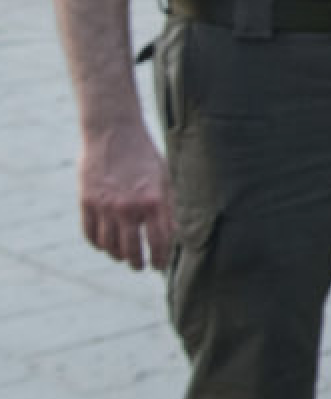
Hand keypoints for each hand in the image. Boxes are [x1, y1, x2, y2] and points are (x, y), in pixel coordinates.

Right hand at [78, 119, 173, 269]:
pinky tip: (105, 244)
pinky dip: (98, 244)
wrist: (114, 132)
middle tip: (141, 266)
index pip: (158, 241)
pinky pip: (90, 234)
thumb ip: (169, 206)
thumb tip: (176, 232)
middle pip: (131, 250)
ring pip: (108, 246)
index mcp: (153, 200)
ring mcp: (105, 206)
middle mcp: (128, 206)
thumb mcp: (165, 177)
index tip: (160, 266)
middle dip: (138, 262)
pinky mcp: (86, 202)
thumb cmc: (144, 156)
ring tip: (124, 256)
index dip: (160, 258)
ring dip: (117, 255)